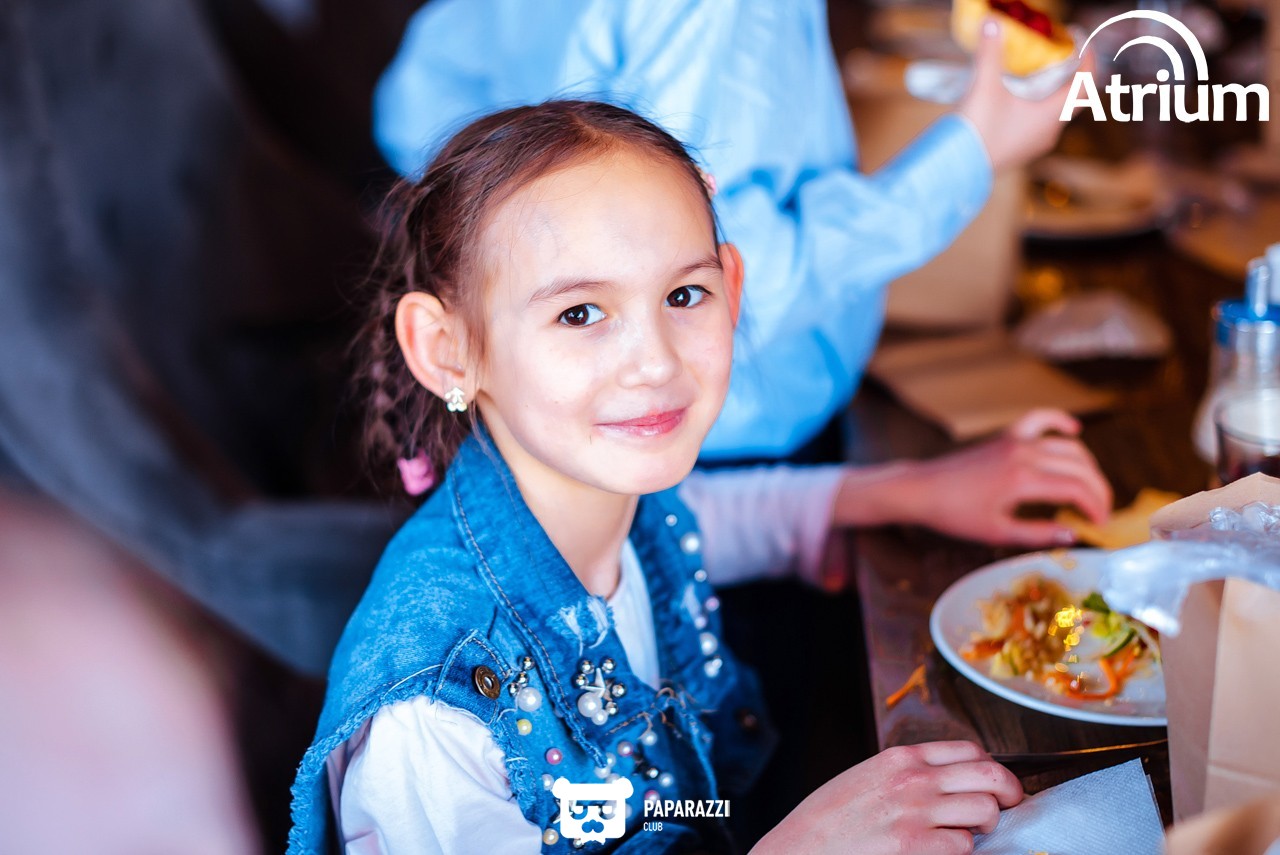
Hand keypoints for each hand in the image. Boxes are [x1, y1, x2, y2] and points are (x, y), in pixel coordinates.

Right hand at [752, 741, 1022, 854]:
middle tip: (1009, 808)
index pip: (970, 751)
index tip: (994, 783)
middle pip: (990, 776)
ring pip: (985, 812)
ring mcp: (916, 814)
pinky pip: (964, 847)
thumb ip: (905, 775)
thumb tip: (946, 782)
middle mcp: (913, 780)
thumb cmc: (826, 821)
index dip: (992, 768)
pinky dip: (961, 852)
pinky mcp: (915, 847)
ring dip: (985, 828)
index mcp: (900, 759)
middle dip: (1009, 793)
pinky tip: (941, 852)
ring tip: (969, 836)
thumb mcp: (865, 779)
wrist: (798, 849)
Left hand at [832, 408, 1111, 546]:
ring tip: (1090, 489)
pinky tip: (1074, 428)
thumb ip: (1038, 534)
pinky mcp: (1005, 436)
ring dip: (1086, 465)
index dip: (1095, 506)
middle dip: (1098, 489)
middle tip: (1100, 512)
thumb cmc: (956, 515)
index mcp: (1023, 480)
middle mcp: (1024, 453)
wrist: (923, 490)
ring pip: (1067, 446)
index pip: (1076, 489)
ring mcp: (1015, 440)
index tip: (1098, 524)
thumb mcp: (998, 532)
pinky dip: (1059, 420)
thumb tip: (1073, 535)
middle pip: (1079, 466)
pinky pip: (1039, 419)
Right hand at [956, 18, 1095, 171]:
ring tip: (1037, 77)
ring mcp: (1034, 145)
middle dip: (1070, 76)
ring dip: (1051, 94)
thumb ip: (990, 52)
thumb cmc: (977, 130)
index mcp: (1050, 115)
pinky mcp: (1019, 153)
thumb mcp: (984, 86)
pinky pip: (1038, 126)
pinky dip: (1036, 109)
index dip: (1089, 60)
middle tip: (1061, 56)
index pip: (1085, 85)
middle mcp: (1049, 132)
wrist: (955, 171)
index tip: (1081, 42)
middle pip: (1073, 100)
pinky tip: (1016, 101)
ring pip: (1054, 115)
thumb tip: (991, 23)